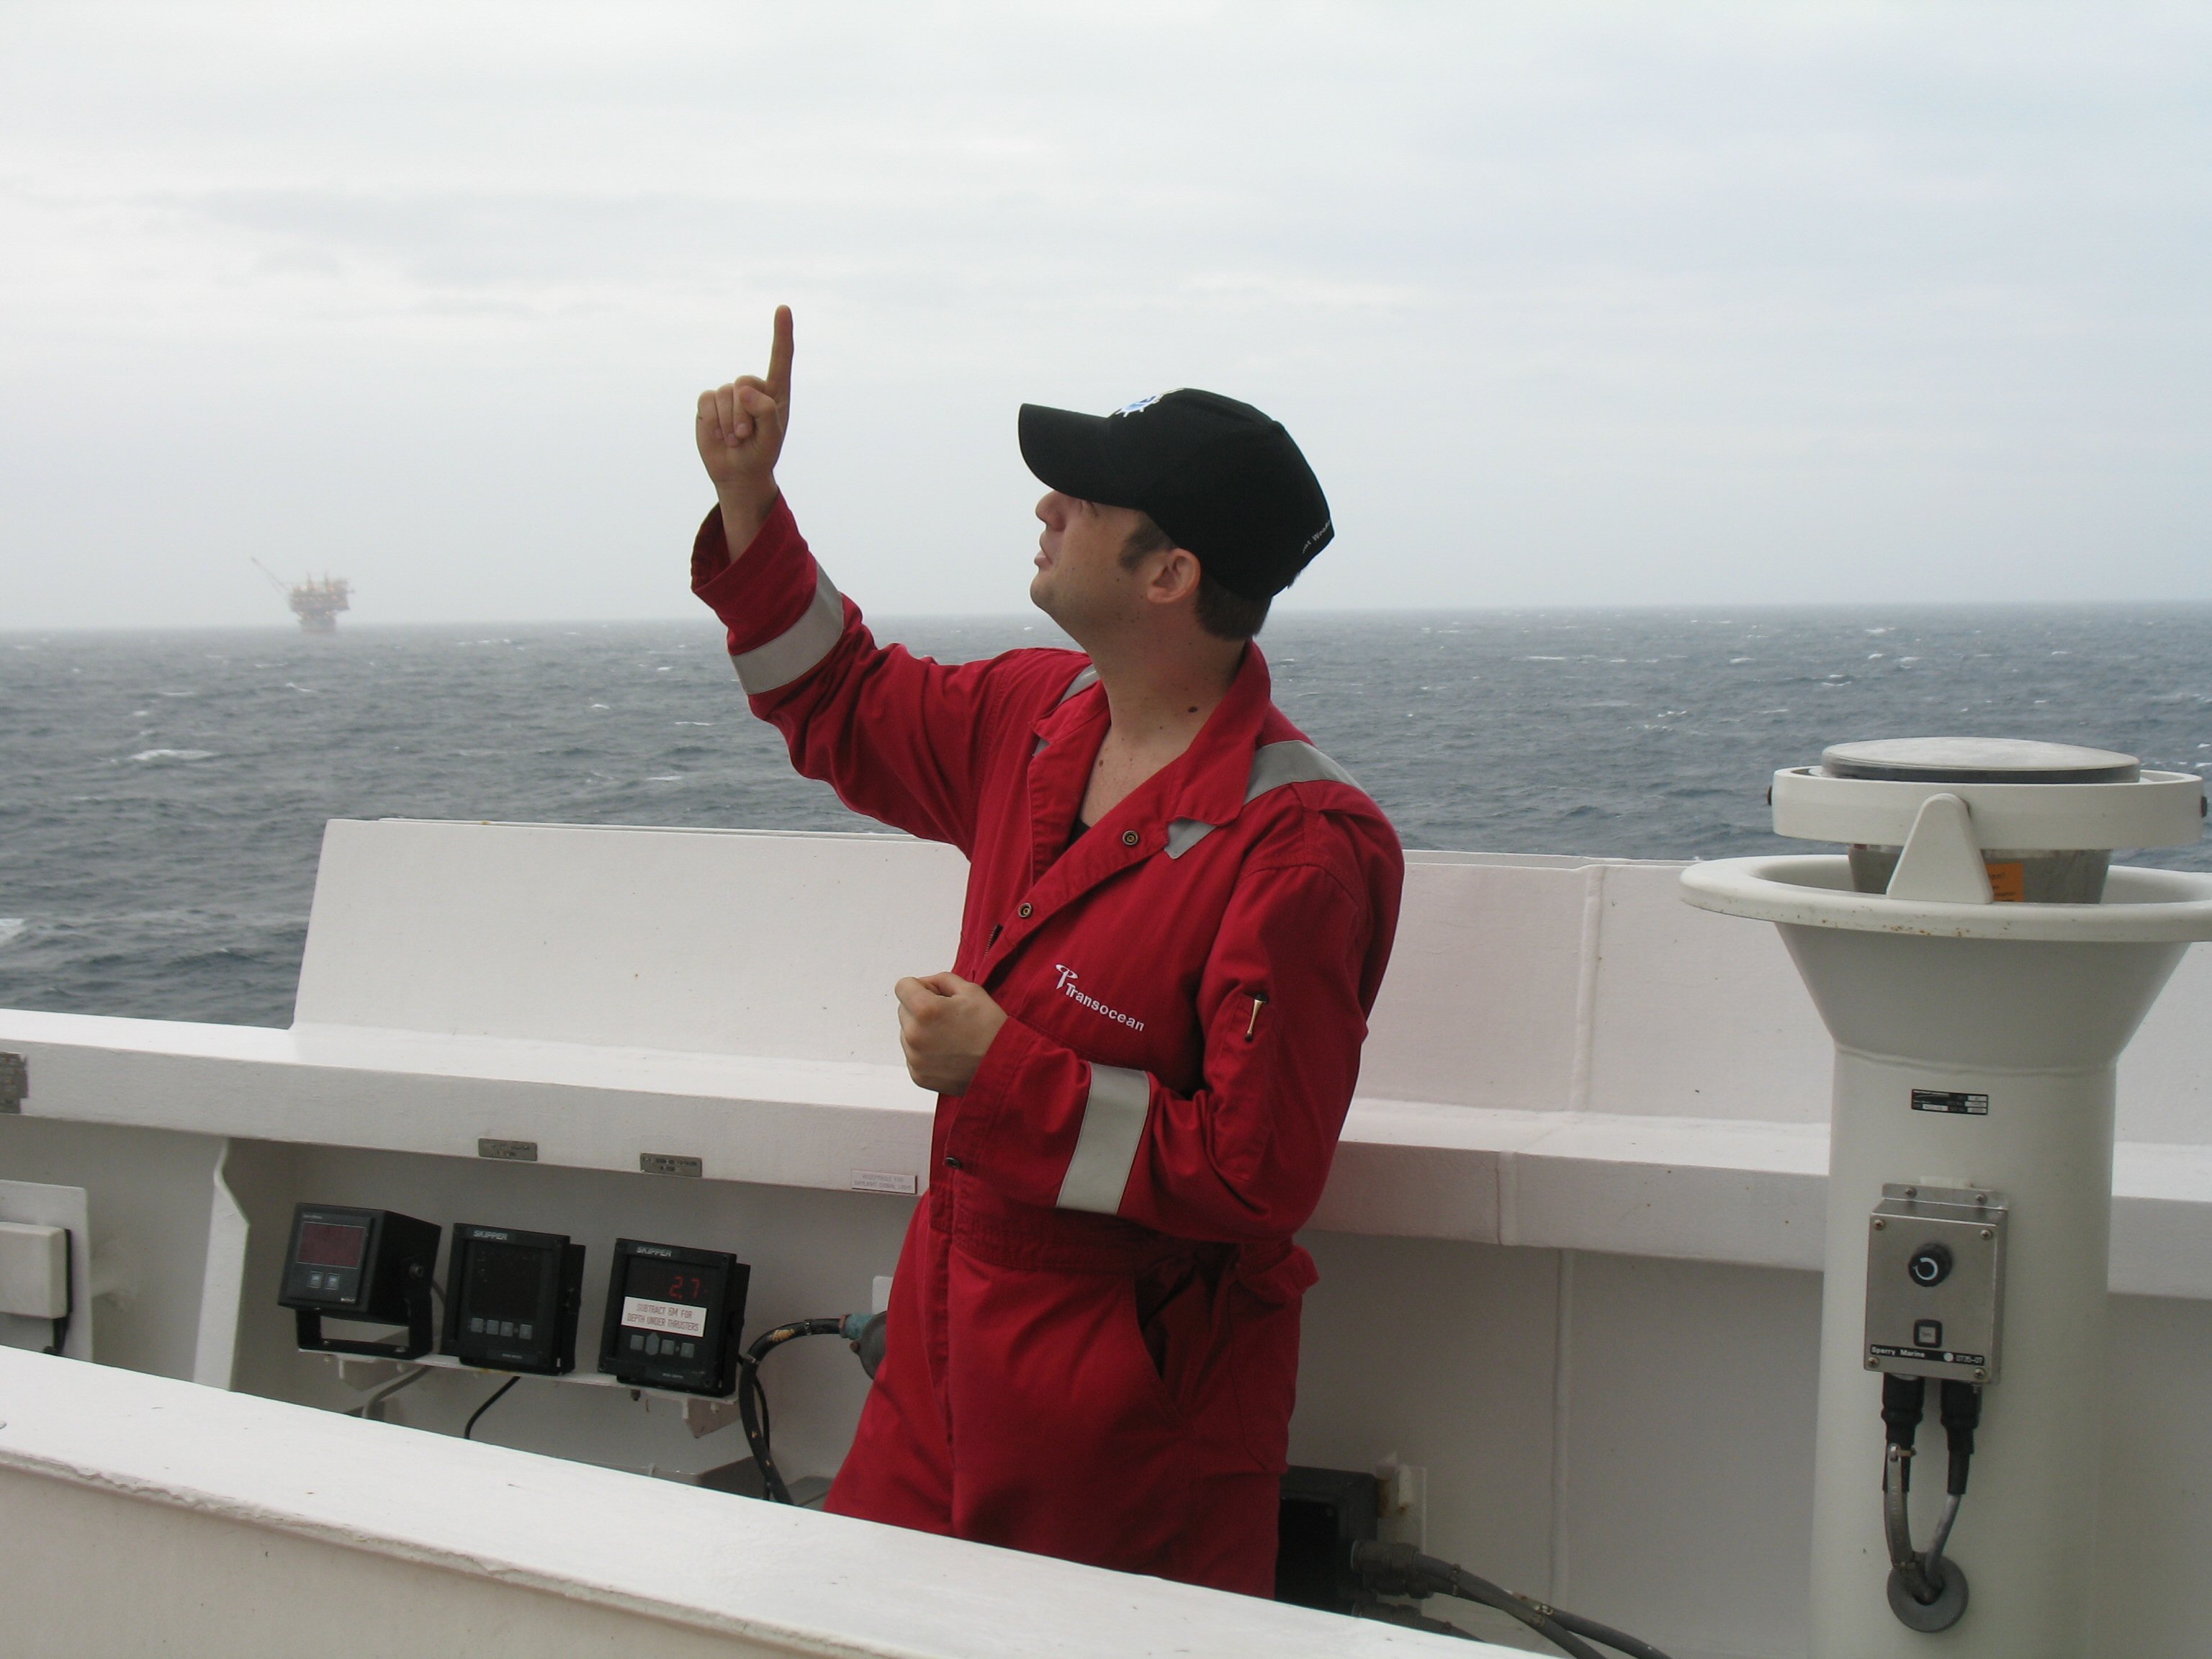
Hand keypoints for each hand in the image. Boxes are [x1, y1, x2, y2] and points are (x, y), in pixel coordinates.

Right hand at [696, 304, 793, 553]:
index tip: (783, 308)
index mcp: (775, 392)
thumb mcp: (771, 438)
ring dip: (730, 423)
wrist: (737, 472)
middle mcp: (751, 388)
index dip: (782, 333)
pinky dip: (714, 421)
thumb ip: (765, 413)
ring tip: (736, 439)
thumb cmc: (761, 454)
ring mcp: (729, 394)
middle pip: (745, 382)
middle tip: (747, 436)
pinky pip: (708, 401)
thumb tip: (742, 389)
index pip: (780, 357)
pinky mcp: (709, 403)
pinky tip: (720, 435)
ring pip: (725, 394)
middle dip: (745, 414)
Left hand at [894, 972, 1008, 1095]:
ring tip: (949, 1037)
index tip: (936, 995)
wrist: (1004, 1067)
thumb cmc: (991, 1028)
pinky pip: (912, 1055)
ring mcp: (914, 1059)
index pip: (902, 986)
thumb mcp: (971, 991)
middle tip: (948, 1017)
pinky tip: (947, 1053)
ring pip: (906, 1033)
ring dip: (921, 1031)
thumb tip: (925, 984)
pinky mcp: (918, 1076)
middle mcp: (914, 1035)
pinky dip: (925, 1052)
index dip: (920, 986)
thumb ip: (941, 980)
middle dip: (920, 1009)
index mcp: (925, 1009)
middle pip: (903, 1009)